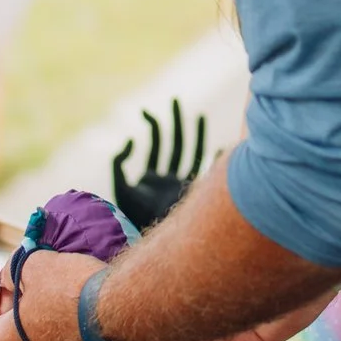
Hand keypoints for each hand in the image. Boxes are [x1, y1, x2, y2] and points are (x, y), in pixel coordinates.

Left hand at [0, 251, 100, 340]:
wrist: (129, 313)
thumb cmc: (76, 293)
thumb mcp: (37, 266)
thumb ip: (15, 271)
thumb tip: (12, 276)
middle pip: (8, 335)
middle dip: (10, 302)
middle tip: (20, 275)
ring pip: (38, 340)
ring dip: (37, 312)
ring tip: (50, 282)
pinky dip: (62, 322)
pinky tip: (75, 298)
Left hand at [113, 102, 207, 230]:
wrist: (151, 240)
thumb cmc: (133, 217)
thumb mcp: (120, 186)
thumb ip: (119, 163)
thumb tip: (129, 141)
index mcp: (151, 176)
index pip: (155, 145)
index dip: (152, 127)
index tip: (147, 111)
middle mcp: (168, 178)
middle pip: (174, 144)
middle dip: (175, 122)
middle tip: (175, 100)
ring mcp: (182, 186)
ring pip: (192, 154)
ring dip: (195, 135)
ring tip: (199, 115)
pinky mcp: (193, 193)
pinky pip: (205, 173)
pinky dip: (214, 161)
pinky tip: (221, 149)